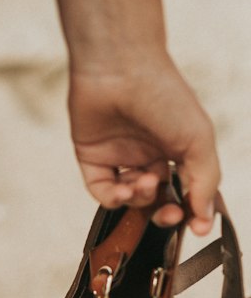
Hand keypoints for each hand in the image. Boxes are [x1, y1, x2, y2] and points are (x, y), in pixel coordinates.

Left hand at [67, 51, 220, 235]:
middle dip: (164, 212)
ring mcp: (121, 158)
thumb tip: (204, 218)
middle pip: (157, 199)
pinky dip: (114, 199)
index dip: (191, 210)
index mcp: (178, 148)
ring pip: (131, 198)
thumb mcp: (198, 140)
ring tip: (143, 183)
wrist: (120, 70)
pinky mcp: (93, 159)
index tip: (197, 226)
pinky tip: (124, 190)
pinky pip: (102, 192)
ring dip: (140, 200)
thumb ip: (204, 180)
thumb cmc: (164, 96)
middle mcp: (149, 154)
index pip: (186, 189)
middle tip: (168, 214)